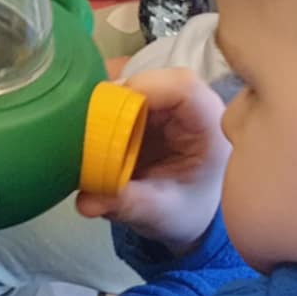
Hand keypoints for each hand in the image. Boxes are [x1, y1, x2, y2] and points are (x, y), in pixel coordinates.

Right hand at [75, 69, 231, 255]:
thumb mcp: (161, 214)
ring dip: (105, 107)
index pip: (183, 87)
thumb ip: (129, 205)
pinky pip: (120, 95)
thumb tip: (88, 201)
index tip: (108, 111)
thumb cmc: (185, 209)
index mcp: (208, 125)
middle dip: (114, 101)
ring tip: (88, 137)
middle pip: (151, 80)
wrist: (188, 211)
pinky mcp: (145, 106)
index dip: (145, 88)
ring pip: (131, 84)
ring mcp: (165, 103)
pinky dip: (102, 112)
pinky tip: (93, 136)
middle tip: (87, 130)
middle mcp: (189, 105)